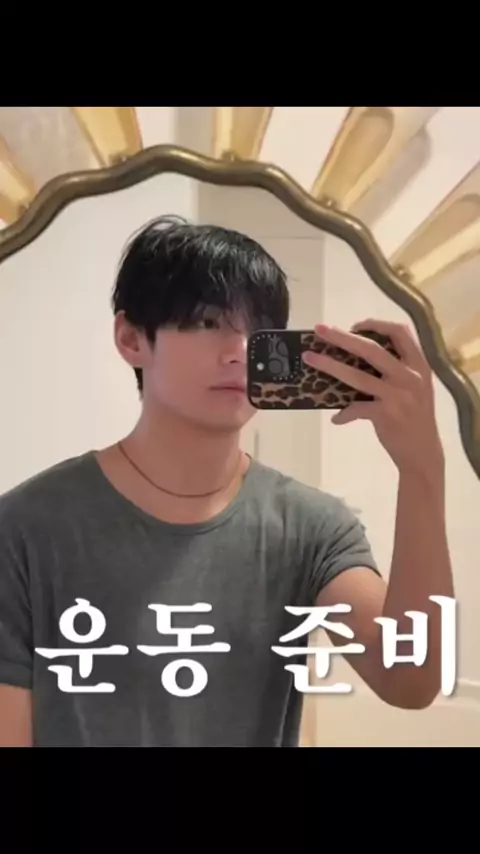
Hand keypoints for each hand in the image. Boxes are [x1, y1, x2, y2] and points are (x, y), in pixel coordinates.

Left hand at [302, 318, 444, 475]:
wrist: (423, 453)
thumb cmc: (415, 416)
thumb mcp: (416, 386)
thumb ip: (397, 369)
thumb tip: (357, 354)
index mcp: (418, 364)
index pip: (400, 331)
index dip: (375, 324)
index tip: (354, 325)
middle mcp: (410, 375)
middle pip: (371, 348)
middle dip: (342, 336)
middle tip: (319, 329)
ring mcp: (398, 395)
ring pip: (357, 375)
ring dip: (330, 365)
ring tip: (309, 358)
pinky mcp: (386, 415)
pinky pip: (356, 408)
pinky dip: (344, 413)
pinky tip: (336, 419)